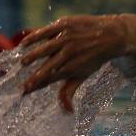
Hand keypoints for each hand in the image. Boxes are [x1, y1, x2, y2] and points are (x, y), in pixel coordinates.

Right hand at [20, 14, 135, 111]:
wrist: (113, 35)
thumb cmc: (94, 57)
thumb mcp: (83, 74)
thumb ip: (70, 90)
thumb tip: (67, 111)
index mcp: (74, 67)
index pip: (51, 78)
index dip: (37, 84)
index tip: (25, 90)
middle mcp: (71, 53)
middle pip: (48, 67)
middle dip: (34, 77)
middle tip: (23, 85)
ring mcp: (67, 38)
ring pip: (45, 49)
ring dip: (32, 57)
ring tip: (23, 63)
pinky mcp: (65, 24)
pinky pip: (45, 31)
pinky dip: (33, 37)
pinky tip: (24, 44)